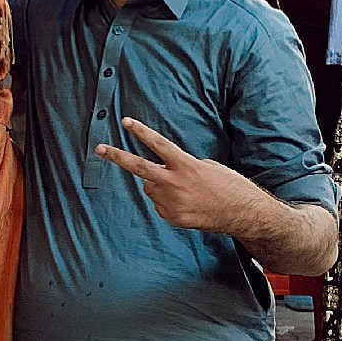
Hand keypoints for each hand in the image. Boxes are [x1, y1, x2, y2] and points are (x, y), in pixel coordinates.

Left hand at [96, 117, 253, 234]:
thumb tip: (162, 172)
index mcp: (186, 165)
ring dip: (160, 186)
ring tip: (185, 191)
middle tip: (100, 149)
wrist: (241, 213)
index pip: (158, 144)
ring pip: (151, 189)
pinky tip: (188, 204)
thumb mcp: (207, 166)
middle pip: (139, 168)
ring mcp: (172, 202)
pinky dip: (168, 203)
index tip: (125, 122)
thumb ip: (181, 165)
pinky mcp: (172, 218)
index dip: (141, 132)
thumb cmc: (229, 185)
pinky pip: (160, 205)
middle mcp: (175, 183)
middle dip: (117, 157)